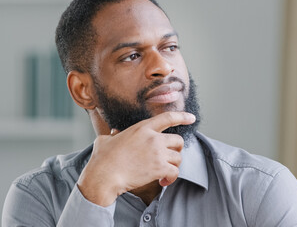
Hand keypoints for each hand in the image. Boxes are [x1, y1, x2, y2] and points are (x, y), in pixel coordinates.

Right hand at [77, 111, 195, 206]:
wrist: (104, 176)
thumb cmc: (102, 159)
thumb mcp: (106, 139)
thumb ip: (114, 134)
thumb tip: (113, 133)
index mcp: (142, 128)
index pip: (168, 118)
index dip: (182, 116)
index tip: (192, 118)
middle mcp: (153, 138)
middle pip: (178, 140)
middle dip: (177, 149)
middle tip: (170, 157)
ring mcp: (158, 153)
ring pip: (178, 157)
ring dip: (173, 165)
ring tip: (164, 172)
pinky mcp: (159, 168)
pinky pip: (175, 172)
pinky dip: (171, 178)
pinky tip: (163, 181)